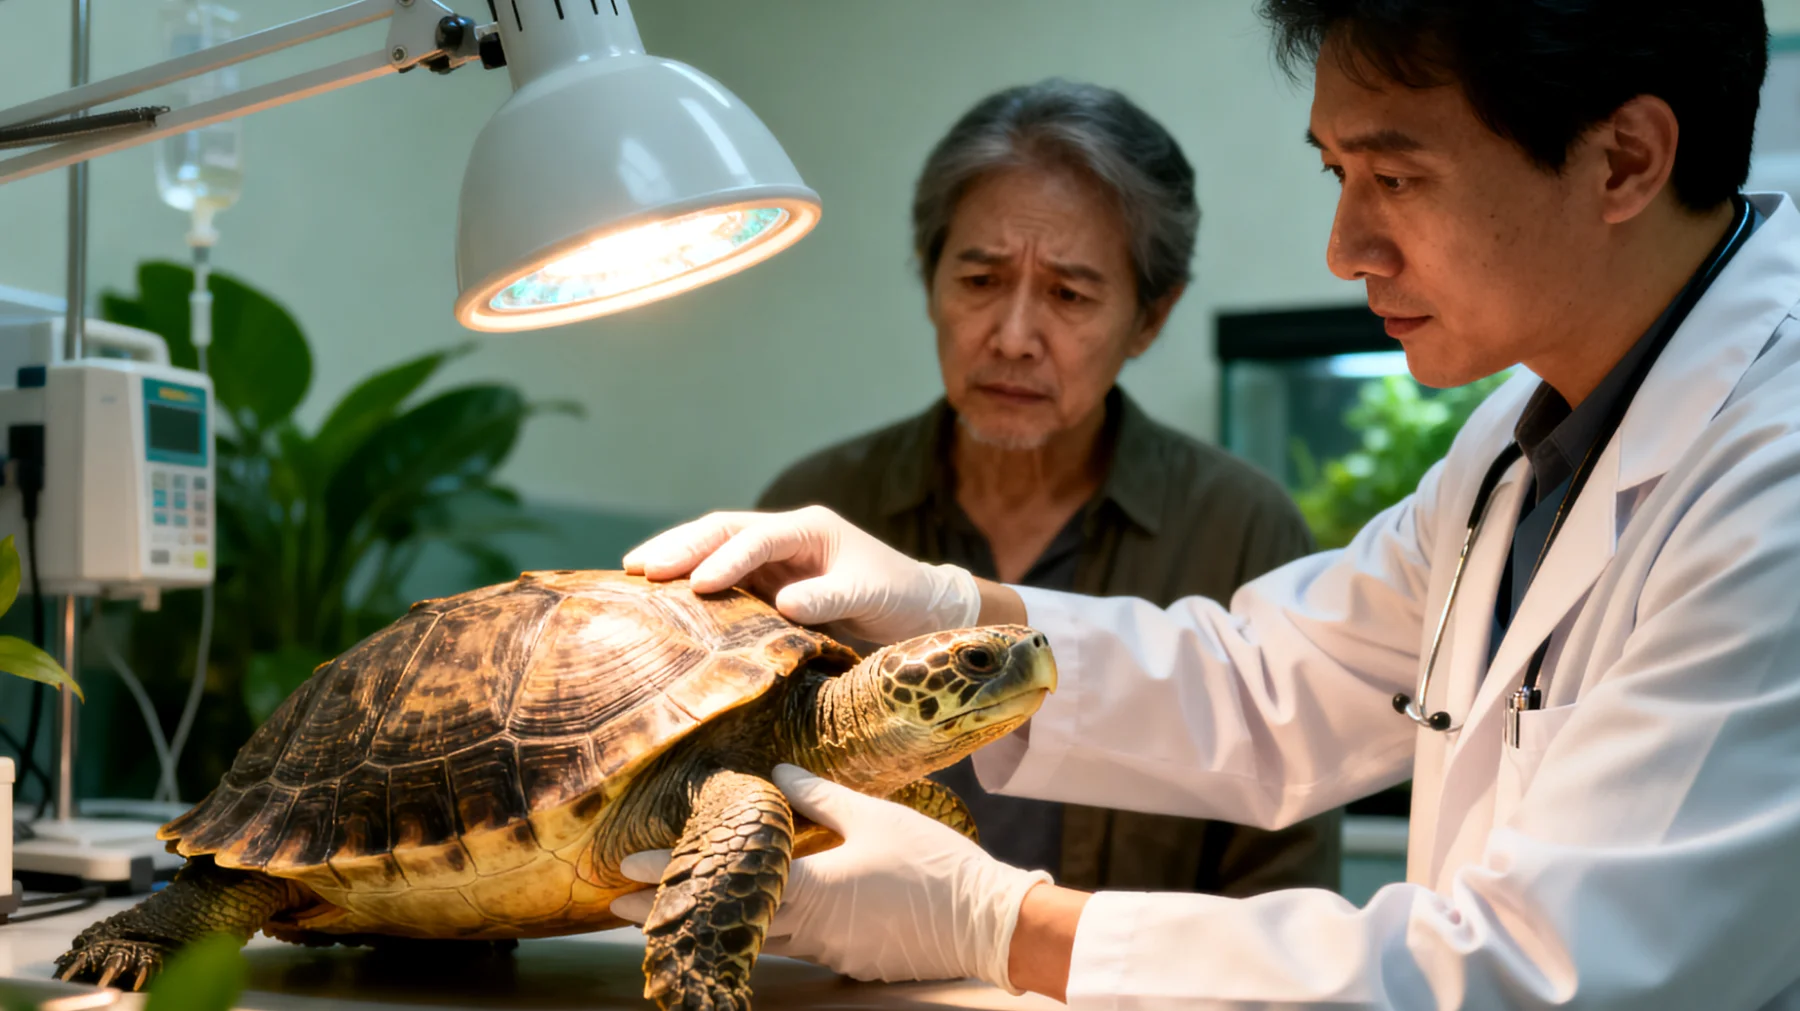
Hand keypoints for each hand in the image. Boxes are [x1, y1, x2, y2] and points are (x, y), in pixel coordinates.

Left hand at [610, 764, 1050, 991]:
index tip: (623, 873)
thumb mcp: (875, 816)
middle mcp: (809, 928)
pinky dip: (768, 927)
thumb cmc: (934, 865)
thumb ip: (819, 797)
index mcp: (810, 888)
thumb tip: (771, 774)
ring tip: (674, 906)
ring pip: (758, 933)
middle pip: (727, 918)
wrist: (987, 924)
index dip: (671, 876)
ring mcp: (827, 952)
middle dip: (672, 909)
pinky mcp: (848, 962)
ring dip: (716, 918)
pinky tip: (757, 913)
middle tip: (613, 906)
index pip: (726, 880)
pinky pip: (796, 943)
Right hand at [622, 506, 979, 642]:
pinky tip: (660, 595)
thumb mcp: (869, 594)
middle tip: (638, 568)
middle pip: (722, 531)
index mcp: (809, 528)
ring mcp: (773, 558)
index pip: (757, 538)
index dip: (726, 559)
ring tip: (633, 573)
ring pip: (714, 549)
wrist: (916, 609)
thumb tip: (783, 604)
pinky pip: (721, 578)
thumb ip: (829, 598)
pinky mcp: (766, 583)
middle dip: (681, 547)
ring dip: (676, 559)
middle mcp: (785, 536)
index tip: (699, 584)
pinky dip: (690, 582)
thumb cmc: (898, 596)